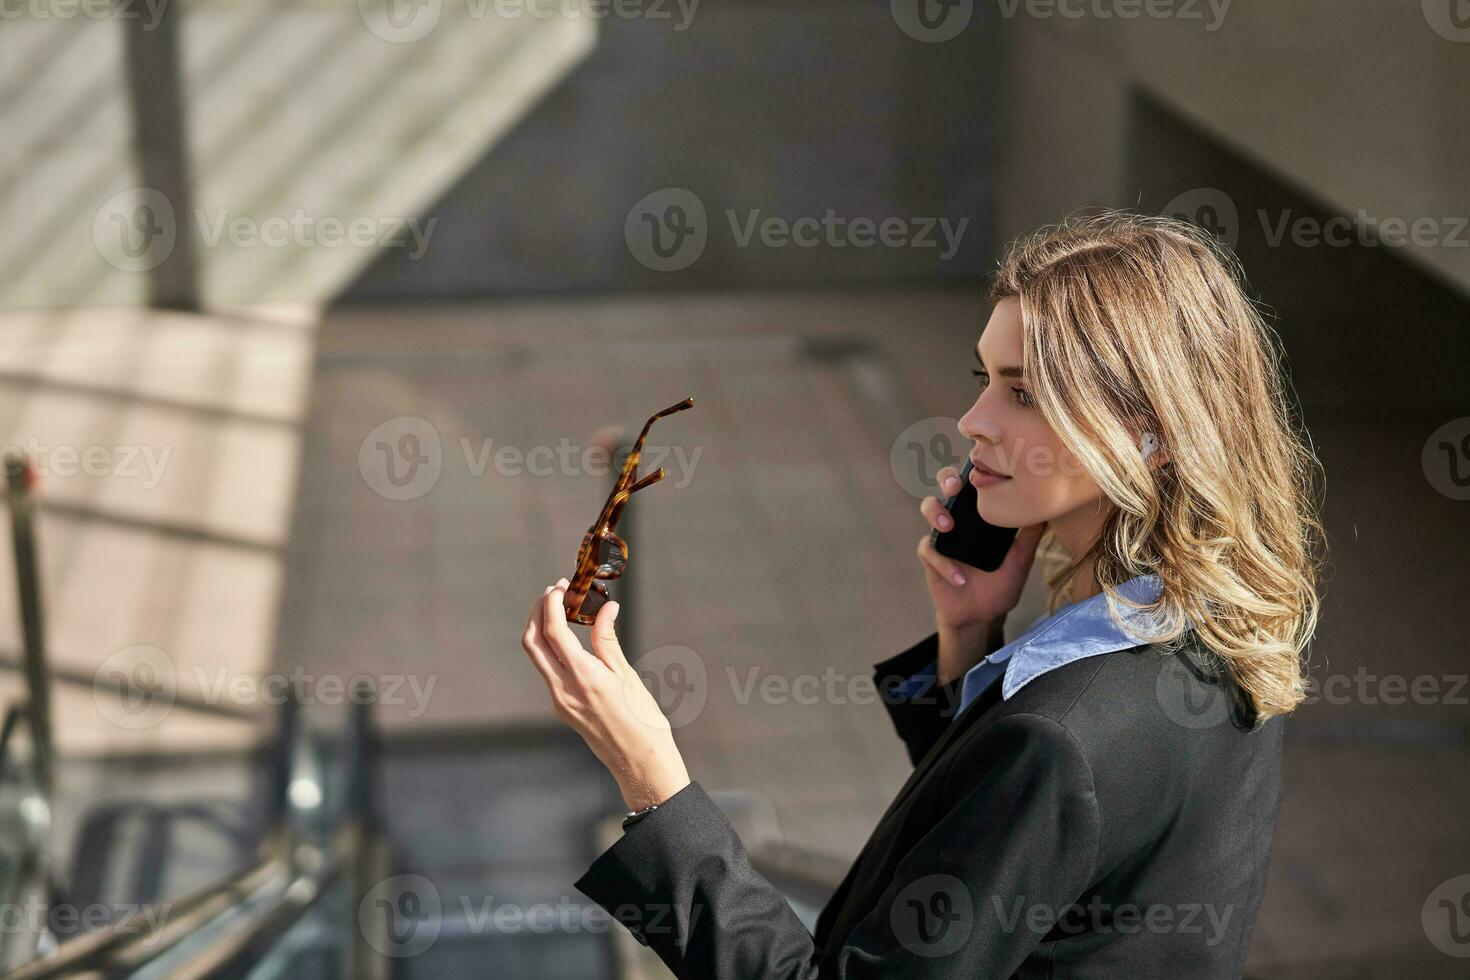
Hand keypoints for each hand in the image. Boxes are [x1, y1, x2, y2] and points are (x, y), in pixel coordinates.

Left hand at [520, 579, 690, 812]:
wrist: (640, 760)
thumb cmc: (642, 718)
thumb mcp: (627, 674)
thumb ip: (608, 639)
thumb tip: (606, 607)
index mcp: (583, 677)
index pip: (553, 631)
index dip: (551, 604)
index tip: (560, 586)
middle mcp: (563, 690)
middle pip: (532, 643)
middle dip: (536, 613)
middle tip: (552, 592)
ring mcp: (560, 701)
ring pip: (538, 657)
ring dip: (542, 630)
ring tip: (561, 610)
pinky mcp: (563, 708)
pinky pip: (549, 671)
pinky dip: (552, 648)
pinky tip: (570, 638)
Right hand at [917, 466, 1046, 678]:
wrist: (982, 616)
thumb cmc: (1000, 585)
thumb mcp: (1021, 560)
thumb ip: (1030, 536)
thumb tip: (1049, 510)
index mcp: (980, 514)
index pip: (975, 482)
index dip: (974, 469)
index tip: (983, 468)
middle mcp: (960, 518)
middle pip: (946, 485)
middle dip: (948, 479)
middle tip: (957, 488)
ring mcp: (944, 535)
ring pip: (928, 507)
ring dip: (936, 512)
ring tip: (949, 527)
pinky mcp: (931, 557)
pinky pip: (929, 549)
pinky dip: (944, 563)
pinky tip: (961, 578)